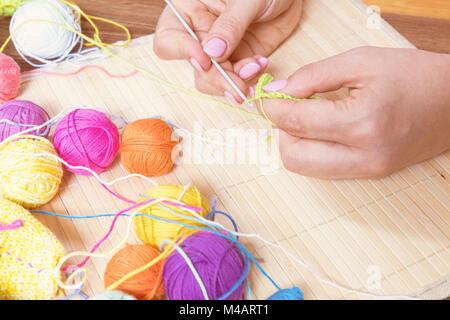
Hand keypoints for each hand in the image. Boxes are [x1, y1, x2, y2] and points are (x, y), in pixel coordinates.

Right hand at [153, 0, 302, 103]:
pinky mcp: (238, 59)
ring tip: (255, 67)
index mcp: (190, 9)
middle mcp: (200, 32)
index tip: (205, 61)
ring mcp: (220, 49)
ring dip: (233, 81)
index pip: (169, 38)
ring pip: (212, 78)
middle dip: (214, 77)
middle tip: (235, 84)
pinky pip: (236, 78)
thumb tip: (211, 53)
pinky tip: (261, 63)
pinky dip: (248, 77)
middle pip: (194, 65)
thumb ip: (229, 24)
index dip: (183, 52)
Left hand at [258, 47, 449, 178]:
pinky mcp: (371, 174)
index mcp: (361, 121)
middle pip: (294, 156)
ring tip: (304, 117)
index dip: (271, 108)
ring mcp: (368, 169)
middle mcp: (363, 154)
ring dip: (294, 143)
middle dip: (280, 130)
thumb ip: (313, 76)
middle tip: (285, 107)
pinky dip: (313, 151)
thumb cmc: (414, 75)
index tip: (263, 97)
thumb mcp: (361, 61)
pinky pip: (325, 169)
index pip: (296, 121)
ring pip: (306, 168)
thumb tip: (280, 91)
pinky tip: (320, 130)